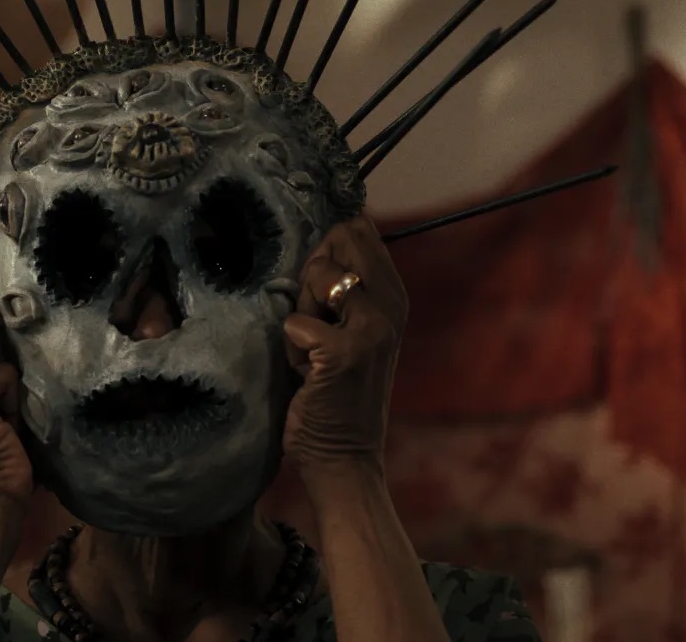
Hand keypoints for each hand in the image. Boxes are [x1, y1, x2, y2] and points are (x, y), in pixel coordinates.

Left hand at [282, 214, 407, 479]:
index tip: (324, 294)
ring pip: (316, 279)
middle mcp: (392, 306)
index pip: (359, 230)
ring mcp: (372, 329)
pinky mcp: (344, 353)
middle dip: (312, 278)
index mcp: (394, 295)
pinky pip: (295, 323)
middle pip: (337, 242)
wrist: (344, 455)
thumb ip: (341, 285)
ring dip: (302, 316)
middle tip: (319, 325)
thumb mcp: (348, 328)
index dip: (327, 252)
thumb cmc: (335, 389)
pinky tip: (308, 375)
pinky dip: (292, 350)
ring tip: (316, 353)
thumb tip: (322, 240)